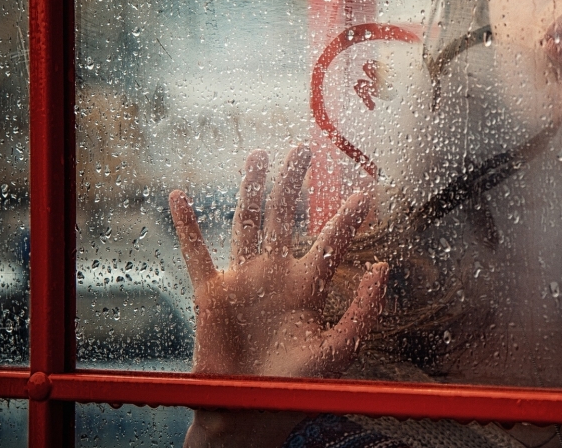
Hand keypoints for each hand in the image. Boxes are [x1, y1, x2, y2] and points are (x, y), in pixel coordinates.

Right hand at [169, 145, 387, 377]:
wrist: (249, 410)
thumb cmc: (295, 385)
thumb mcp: (340, 349)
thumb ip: (362, 310)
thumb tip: (381, 266)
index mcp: (307, 286)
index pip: (330, 241)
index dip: (347, 218)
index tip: (366, 192)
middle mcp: (275, 275)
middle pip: (284, 217)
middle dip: (293, 183)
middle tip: (302, 150)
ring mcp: (242, 279)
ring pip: (246, 223)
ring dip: (251, 189)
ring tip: (259, 156)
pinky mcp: (210, 293)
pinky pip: (196, 253)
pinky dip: (187, 225)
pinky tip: (180, 197)